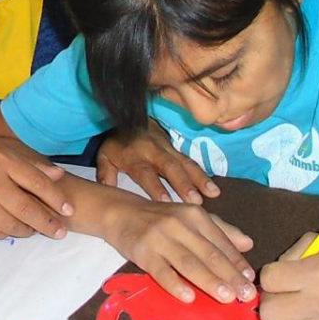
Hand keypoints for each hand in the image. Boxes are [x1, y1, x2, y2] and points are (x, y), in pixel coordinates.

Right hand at [0, 135, 73, 240]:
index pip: (36, 182)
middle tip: (59, 232)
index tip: (68, 211)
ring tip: (34, 230)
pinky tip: (9, 228)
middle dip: (46, 223)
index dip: (56, 199)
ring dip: (26, 231)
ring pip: (8, 225)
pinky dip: (3, 233)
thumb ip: (32, 163)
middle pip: (25, 208)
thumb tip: (59, 176)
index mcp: (1, 158)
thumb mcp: (4, 149)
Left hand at [97, 121, 219, 203]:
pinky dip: (203, 174)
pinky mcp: (177, 149)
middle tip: (195, 201)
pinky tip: (214, 187)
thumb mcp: (104, 157)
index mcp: (134, 156)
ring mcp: (168, 149)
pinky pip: (191, 161)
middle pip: (170, 167)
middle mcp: (154, 152)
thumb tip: (108, 195)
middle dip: (184, 183)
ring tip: (212, 194)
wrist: (129, 116)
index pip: (146, 173)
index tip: (167, 203)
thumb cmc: (117, 144)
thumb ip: (106, 175)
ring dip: (199, 179)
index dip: (156, 187)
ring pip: (185, 163)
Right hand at [102, 196, 256, 303]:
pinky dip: (175, 284)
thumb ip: (220, 230)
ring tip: (227, 297)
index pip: (221, 242)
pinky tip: (189, 297)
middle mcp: (180, 224)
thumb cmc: (161, 218)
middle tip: (246, 295)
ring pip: (189, 263)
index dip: (237, 262)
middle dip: (229, 275)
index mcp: (196, 215)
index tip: (252, 281)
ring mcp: (160, 238)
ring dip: (209, 281)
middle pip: (209, 253)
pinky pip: (161, 271)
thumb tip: (249, 244)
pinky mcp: (143, 252)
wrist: (120, 212)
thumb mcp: (191, 217)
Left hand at [259, 233, 318, 319]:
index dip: (271, 276)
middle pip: (269, 312)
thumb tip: (269, 278)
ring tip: (294, 308)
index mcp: (318, 271)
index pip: (269, 280)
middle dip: (271, 301)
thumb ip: (291, 256)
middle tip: (283, 294)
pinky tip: (310, 316)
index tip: (281, 275)